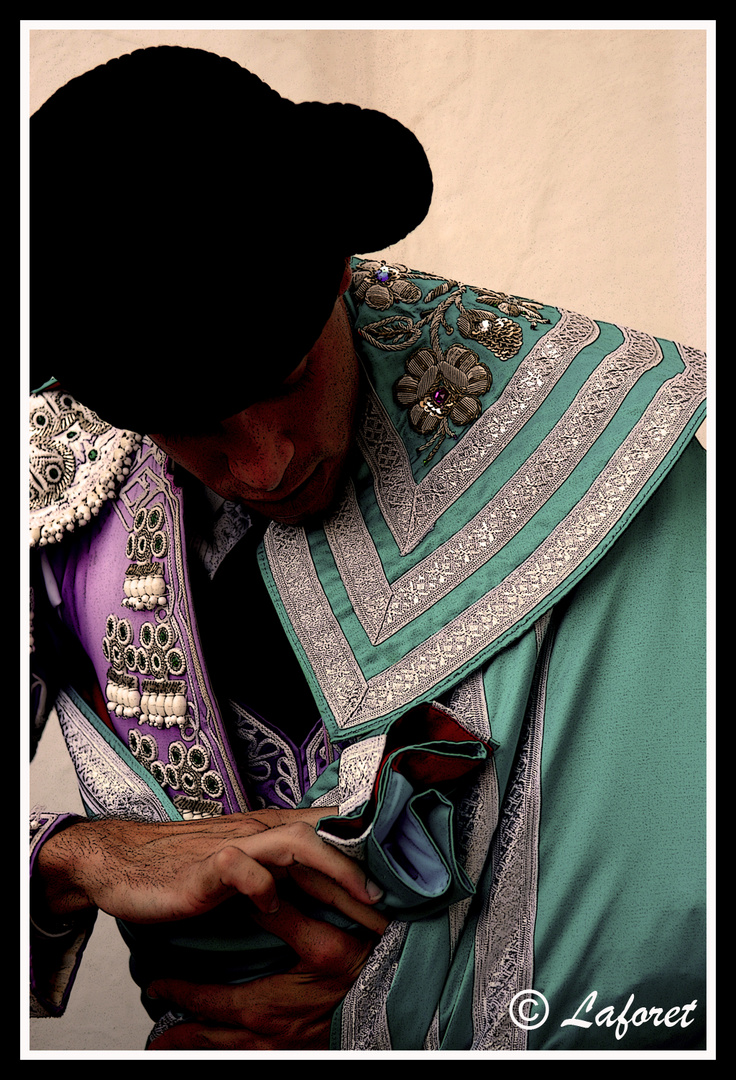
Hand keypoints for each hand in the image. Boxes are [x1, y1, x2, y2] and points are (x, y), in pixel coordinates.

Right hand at [35, 807, 384, 932]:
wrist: (123, 860)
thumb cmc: (188, 866)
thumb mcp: (247, 864)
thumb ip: (286, 869)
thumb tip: (334, 888)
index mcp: (274, 830)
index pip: (335, 829)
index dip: (375, 848)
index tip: (411, 879)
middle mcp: (261, 831)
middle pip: (329, 837)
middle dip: (371, 868)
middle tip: (405, 904)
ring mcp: (235, 845)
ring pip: (296, 843)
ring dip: (336, 870)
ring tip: (365, 898)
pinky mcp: (205, 868)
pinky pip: (239, 869)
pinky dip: (261, 886)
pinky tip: (272, 907)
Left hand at [145, 897, 383, 1049]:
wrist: (401, 1002)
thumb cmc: (364, 972)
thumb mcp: (325, 942)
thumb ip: (286, 916)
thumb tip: (250, 892)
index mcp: (271, 1007)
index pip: (210, 1002)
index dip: (179, 993)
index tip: (153, 982)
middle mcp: (271, 1037)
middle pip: (210, 1041)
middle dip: (178, 1033)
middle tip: (151, 1029)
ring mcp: (283, 1050)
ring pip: (228, 1055)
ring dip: (199, 1049)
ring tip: (169, 1044)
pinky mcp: (298, 1054)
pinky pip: (251, 1058)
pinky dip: (229, 1053)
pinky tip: (224, 1046)